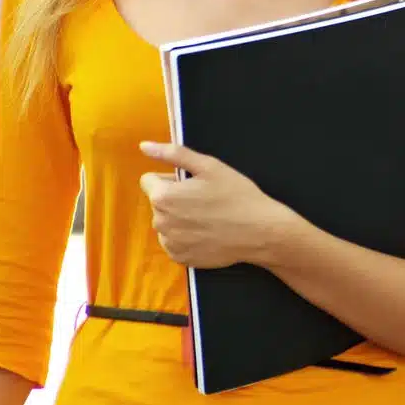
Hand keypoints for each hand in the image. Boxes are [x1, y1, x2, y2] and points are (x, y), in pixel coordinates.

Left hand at [139, 142, 293, 269]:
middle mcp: (160, 222)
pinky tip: (207, 233)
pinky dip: (187, 237)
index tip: (193, 183)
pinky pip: (175, 242)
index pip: (149, 180)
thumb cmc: (236, 195)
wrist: (260, 231)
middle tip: (205, 200)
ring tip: (208, 218)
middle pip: (159, 202)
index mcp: (163, 196)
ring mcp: (170, 243)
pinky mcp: (180, 258)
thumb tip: (144, 146)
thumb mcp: (209, 166)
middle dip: (176, 199)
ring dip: (180, 218)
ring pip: (167, 223)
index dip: (171, 179)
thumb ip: (174, 154)